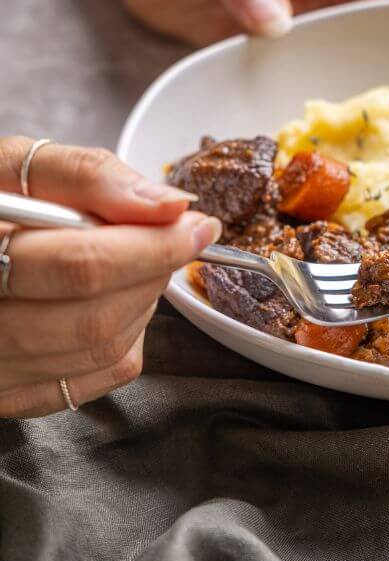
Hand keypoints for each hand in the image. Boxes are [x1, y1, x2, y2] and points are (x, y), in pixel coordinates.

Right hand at [0, 138, 221, 417]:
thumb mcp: (13, 166)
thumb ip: (89, 177)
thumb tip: (169, 205)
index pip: (84, 266)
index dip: (156, 247)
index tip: (198, 226)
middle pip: (98, 317)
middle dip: (153, 272)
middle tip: (166, 237)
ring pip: (101, 351)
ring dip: (142, 302)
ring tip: (131, 261)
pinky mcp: (8, 394)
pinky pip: (90, 381)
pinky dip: (123, 339)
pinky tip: (112, 301)